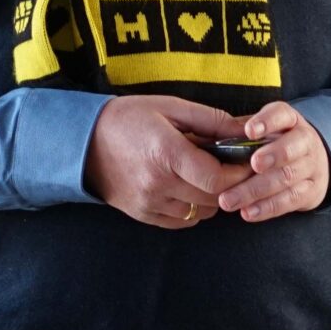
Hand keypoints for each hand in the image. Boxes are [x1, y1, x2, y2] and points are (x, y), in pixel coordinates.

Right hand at [84, 95, 251, 229]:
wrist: (82, 142)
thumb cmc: (129, 118)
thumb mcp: (171, 108)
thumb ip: (213, 120)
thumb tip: (248, 129)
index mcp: (167, 154)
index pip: (217, 179)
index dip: (239, 174)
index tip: (246, 163)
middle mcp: (158, 184)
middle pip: (213, 199)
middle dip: (230, 185)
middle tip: (232, 167)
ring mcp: (148, 203)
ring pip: (201, 213)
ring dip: (212, 197)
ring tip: (207, 175)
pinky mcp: (141, 214)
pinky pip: (182, 221)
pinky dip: (193, 208)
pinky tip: (188, 187)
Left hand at [217, 102, 329, 222]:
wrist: (311, 164)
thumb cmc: (274, 146)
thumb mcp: (262, 132)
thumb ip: (240, 134)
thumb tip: (212, 144)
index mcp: (289, 121)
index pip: (282, 114)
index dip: (268, 122)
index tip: (249, 131)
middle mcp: (305, 141)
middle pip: (291, 148)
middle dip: (272, 156)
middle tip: (252, 165)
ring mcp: (311, 167)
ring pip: (288, 177)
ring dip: (257, 189)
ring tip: (229, 200)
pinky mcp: (311, 191)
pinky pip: (290, 200)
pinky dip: (267, 207)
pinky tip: (247, 212)